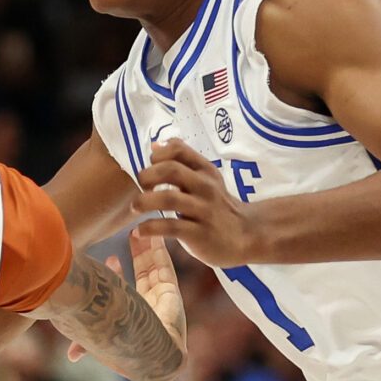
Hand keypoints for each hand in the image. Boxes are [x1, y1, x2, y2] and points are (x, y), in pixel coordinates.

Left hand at [63, 223, 185, 364]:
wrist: (149, 355)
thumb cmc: (122, 348)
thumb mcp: (99, 339)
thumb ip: (84, 343)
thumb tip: (70, 356)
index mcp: (130, 316)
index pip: (125, 290)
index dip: (118, 274)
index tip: (111, 259)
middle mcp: (147, 306)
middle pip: (141, 274)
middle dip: (136, 255)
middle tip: (129, 234)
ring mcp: (160, 298)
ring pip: (153, 267)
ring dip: (147, 248)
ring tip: (139, 228)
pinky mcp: (171, 291)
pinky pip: (165, 266)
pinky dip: (160, 249)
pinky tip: (154, 234)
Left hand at [138, 138, 264, 268]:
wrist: (245, 235)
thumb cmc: (217, 205)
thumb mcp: (205, 179)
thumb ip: (182, 162)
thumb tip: (155, 145)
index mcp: (205, 171)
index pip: (179, 150)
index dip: (158, 154)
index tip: (150, 165)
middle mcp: (205, 187)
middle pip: (171, 170)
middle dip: (148, 175)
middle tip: (140, 186)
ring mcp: (203, 210)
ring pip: (169, 198)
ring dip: (145, 201)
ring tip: (135, 207)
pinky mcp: (199, 234)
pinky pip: (170, 227)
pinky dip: (150, 228)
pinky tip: (139, 231)